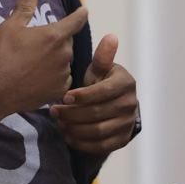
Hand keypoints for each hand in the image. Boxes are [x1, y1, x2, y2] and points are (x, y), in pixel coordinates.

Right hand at [0, 0, 87, 124]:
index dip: (81, 14)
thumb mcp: (11, 27)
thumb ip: (25, 6)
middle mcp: (64, 54)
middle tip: (38, 45)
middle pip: (67, 42)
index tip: (84, 11)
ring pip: (64, 61)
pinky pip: (62, 79)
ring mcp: (63, 73)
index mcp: (55, 35)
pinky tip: (38, 78)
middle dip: (57, 41)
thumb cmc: (3, 56)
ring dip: (55, 60)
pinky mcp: (60, 90)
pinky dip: (54, 77)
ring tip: (34, 64)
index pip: (76, 21)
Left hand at [49, 33, 137, 154]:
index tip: (64, 97)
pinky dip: (82, 143)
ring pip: (97, 131)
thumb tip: (110, 37)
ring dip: (74, 128)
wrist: (114, 105)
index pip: (102, 92)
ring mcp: (127, 124)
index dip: (82, 96)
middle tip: (54, 112)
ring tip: (60, 123)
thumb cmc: (102, 83)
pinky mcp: (122, 139)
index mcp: (125, 83)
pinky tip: (69, 136)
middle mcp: (130, 104)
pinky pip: (101, 146)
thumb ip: (103, 57)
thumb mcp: (101, 69)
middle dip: (72, 114)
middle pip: (97, 113)